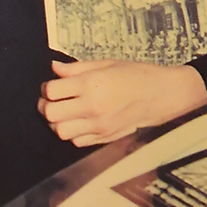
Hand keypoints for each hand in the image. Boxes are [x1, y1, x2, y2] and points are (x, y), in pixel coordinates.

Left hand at [37, 59, 206, 146]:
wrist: (160, 95)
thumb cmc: (135, 75)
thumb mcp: (106, 64)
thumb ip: (77, 68)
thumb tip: (54, 69)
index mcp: (91, 84)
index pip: (52, 91)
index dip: (46, 88)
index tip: (51, 87)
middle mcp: (92, 107)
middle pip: (51, 114)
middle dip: (45, 107)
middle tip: (50, 101)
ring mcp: (98, 125)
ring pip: (60, 132)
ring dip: (56, 123)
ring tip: (63, 114)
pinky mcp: (104, 137)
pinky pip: (76, 141)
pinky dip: (72, 133)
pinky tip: (78, 123)